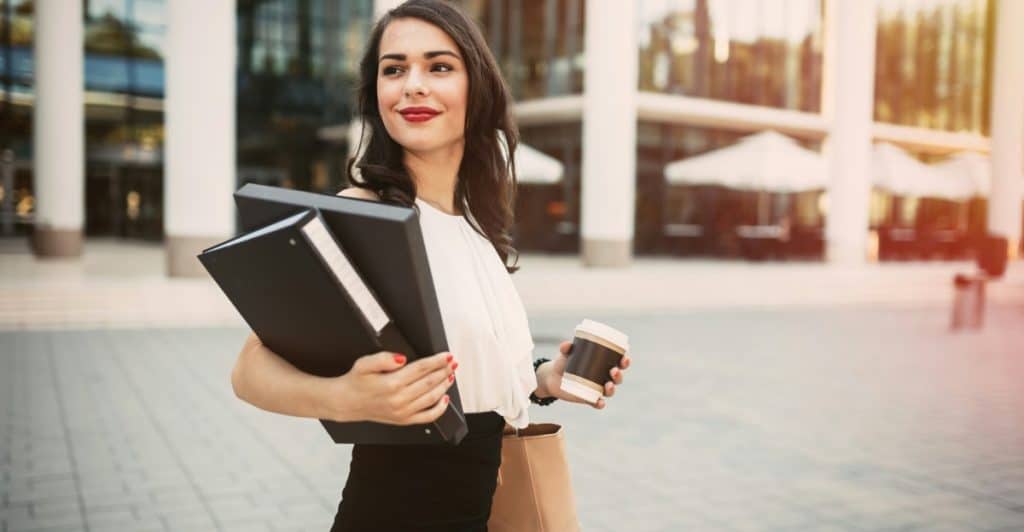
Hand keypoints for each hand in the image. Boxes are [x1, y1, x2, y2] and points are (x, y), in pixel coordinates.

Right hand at [324, 350, 455, 424]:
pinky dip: (440, 408)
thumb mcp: (364, 363)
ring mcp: (403, 412)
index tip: (447, 355)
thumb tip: (401, 358)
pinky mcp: (403, 420)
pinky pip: (427, 417)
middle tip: (453, 363)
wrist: (346, 403)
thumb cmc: (356, 382)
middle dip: (444, 371)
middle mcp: (399, 399)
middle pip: (429, 382)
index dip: (437, 361)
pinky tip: (445, 399)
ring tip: (450, 375)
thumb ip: (383, 358)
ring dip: (444, 385)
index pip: (421, 369)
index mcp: (391, 383)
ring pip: (432, 397)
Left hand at [537, 341, 630, 409]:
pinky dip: (600, 404)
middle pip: (617, 378)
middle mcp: (603, 377)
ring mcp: (597, 389)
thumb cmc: (564, 361)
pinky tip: (600, 402)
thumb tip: (566, 345)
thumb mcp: (566, 353)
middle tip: (614, 370)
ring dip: (612, 389)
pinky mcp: (589, 398)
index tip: (625, 358)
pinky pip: (598, 403)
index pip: (619, 362)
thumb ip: (566, 348)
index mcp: (603, 364)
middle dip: (619, 375)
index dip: (625, 361)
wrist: (553, 377)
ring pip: (610, 391)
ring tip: (608, 385)